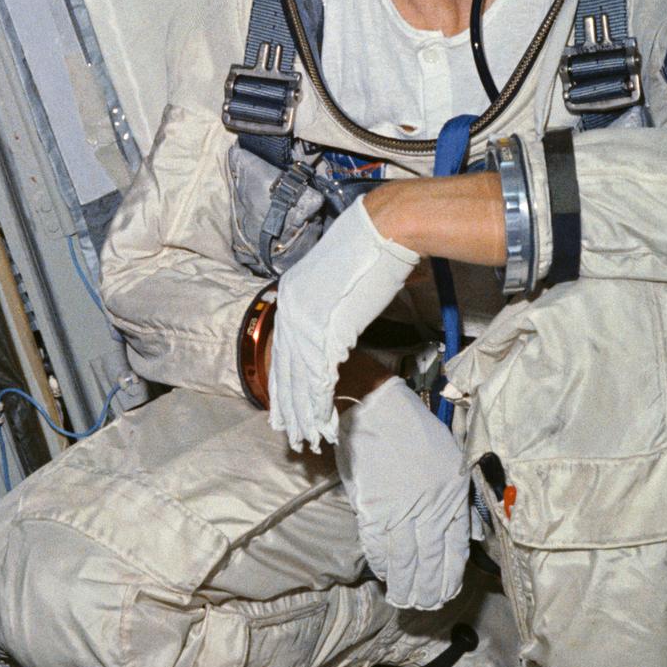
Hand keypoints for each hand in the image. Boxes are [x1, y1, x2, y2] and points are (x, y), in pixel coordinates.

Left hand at [268, 196, 418, 449]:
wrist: (385, 228)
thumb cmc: (371, 248)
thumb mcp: (338, 278)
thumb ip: (328, 303)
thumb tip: (334, 319)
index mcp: (290, 294)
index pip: (281, 349)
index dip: (281, 382)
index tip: (281, 406)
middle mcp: (291, 308)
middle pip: (285, 369)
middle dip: (288, 407)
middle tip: (290, 434)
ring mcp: (307, 321)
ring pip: (300, 380)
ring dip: (304, 413)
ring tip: (308, 438)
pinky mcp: (328, 330)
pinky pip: (320, 378)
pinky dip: (321, 404)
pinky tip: (323, 421)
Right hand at [336, 378, 470, 609]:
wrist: (377, 409)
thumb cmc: (414, 432)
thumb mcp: (450, 461)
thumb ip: (460, 500)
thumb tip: (471, 533)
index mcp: (452, 496)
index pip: (456, 548)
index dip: (451, 576)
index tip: (448, 593)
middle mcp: (430, 508)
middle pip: (431, 561)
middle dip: (429, 589)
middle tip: (425, 606)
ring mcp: (400, 511)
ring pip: (405, 560)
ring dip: (404, 584)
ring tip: (404, 599)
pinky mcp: (373, 508)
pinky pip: (378, 546)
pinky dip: (381, 563)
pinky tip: (384, 573)